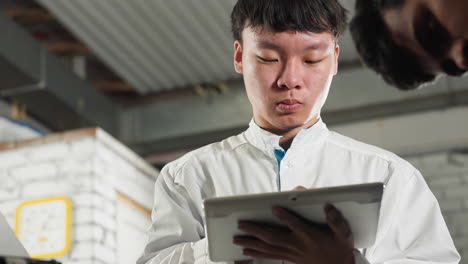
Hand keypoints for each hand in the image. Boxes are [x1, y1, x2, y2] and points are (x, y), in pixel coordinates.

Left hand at [233, 204, 354, 263]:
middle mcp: (298, 245)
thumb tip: (328, 208)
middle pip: (274, 238)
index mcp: (310, 236)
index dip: (285, 216)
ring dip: (252, 243)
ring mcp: (291, 252)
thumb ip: (336, 220)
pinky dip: (256, 253)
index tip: (274, 207)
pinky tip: (245, 250)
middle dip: (256, 231)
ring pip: (268, 248)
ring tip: (237, 239)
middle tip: (241, 224)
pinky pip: (270, 256)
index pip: (295, 225)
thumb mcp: (343, 233)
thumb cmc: (339, 247)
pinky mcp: (289, 258)